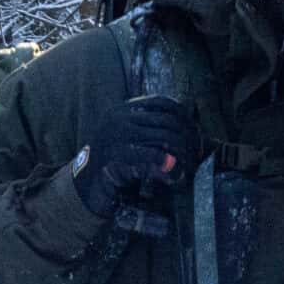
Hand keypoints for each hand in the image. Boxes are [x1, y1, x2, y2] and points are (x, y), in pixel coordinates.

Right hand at [73, 95, 196, 217]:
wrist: (88, 181)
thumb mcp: (131, 138)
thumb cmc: (115, 160)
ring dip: (180, 151)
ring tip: (188, 164)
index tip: (193, 129)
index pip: (162, 102)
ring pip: (163, 137)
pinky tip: (172, 167)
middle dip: (186, 137)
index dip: (182, 114)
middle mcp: (120, 117)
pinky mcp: (116, 154)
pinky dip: (164, 160)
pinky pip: (149, 153)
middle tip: (195, 152)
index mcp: (124, 109)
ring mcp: (116, 134)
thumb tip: (190, 132)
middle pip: (167, 121)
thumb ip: (152, 130)